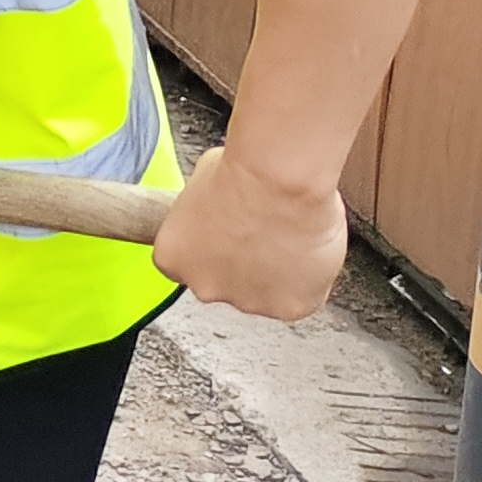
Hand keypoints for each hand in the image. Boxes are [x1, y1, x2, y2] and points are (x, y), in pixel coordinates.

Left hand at [150, 142, 348, 319]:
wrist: (281, 180)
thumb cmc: (243, 172)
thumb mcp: (201, 183)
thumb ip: (202, 211)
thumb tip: (218, 208)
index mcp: (172, 258)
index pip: (188, 265)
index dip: (214, 247)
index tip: (231, 234)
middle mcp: (203, 287)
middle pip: (224, 282)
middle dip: (243, 263)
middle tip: (264, 233)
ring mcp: (246, 302)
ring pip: (264, 292)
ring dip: (275, 273)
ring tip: (290, 236)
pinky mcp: (287, 309)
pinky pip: (301, 297)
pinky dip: (309, 279)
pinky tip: (310, 249)